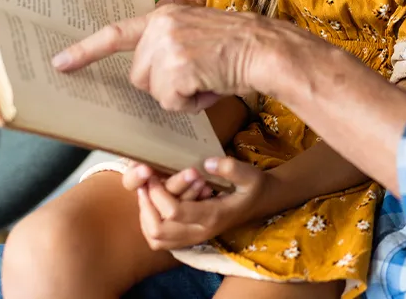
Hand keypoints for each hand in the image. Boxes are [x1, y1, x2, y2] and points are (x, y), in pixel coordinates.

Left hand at [52, 0, 296, 111]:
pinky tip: (212, 84)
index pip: (115, 32)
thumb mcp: (200, 27)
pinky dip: (192, 103)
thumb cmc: (239, 45)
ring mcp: (166, 46)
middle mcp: (160, 25)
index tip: (58, 63)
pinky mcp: (176, 68)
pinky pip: (171, 103)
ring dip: (180, 95)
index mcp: (164, 13)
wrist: (265, 48)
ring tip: (208, 77)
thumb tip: (148, 62)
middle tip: (198, 72)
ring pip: (154, 92)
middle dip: (164, 84)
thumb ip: (172, 36)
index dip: (85, 50)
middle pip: (139, 75)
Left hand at [132, 158, 268, 250]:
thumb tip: (206, 163)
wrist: (260, 203)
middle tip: (145, 184)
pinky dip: (150, 226)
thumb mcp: (250, 174)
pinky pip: (160, 241)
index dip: (158, 194)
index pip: (174, 212)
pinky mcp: (190, 238)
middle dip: (146, 206)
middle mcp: (200, 232)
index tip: (154, 176)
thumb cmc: (253, 186)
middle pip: (159, 231)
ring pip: (156, 239)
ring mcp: (194, 238)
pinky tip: (153, 205)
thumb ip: (231, 168)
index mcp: (212, 216)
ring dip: (145, 217)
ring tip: (146, 193)